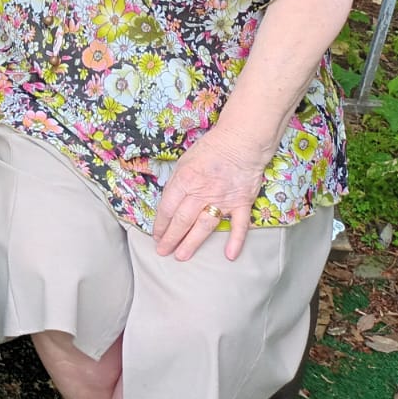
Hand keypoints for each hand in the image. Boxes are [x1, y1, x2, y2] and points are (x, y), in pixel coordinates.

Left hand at [153, 122, 271, 262]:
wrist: (241, 142)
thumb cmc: (210, 149)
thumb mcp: (184, 162)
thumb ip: (177, 183)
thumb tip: (169, 202)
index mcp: (184, 180)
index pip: (167, 208)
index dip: (160, 224)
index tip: (156, 235)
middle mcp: (201, 192)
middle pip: (182, 221)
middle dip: (170, 238)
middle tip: (162, 251)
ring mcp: (222, 199)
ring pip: (204, 226)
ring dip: (192, 243)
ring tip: (181, 256)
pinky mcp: (242, 203)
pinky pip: (239, 225)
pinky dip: (236, 241)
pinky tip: (230, 255)